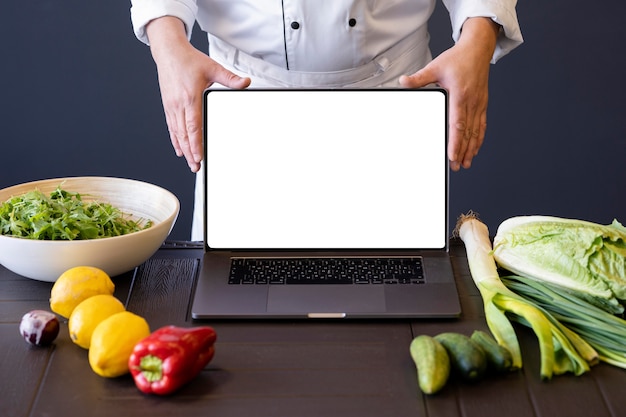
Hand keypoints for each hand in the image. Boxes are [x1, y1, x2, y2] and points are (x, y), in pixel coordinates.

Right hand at [147, 17, 250, 171]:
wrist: (169, 52)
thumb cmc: (189, 60)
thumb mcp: (212, 68)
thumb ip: (230, 78)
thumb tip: (245, 82)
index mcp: (190, 97)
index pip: (193, 126)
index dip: (195, 143)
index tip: (199, 156)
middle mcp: (179, 104)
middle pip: (184, 135)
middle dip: (191, 153)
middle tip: (197, 167)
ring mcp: (172, 106)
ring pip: (177, 133)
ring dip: (183, 150)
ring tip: (190, 163)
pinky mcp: (168, 106)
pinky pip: (171, 127)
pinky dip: (176, 140)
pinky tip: (180, 149)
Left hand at [399, 18, 498, 170]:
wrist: (477, 49)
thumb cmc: (458, 58)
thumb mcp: (435, 66)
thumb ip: (419, 78)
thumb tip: (403, 82)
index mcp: (460, 95)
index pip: (457, 124)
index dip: (455, 142)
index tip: (452, 155)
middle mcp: (472, 102)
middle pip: (467, 132)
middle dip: (462, 151)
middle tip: (456, 166)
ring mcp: (478, 103)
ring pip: (476, 131)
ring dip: (471, 149)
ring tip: (466, 163)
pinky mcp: (482, 103)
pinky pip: (482, 124)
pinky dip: (479, 138)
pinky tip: (475, 148)